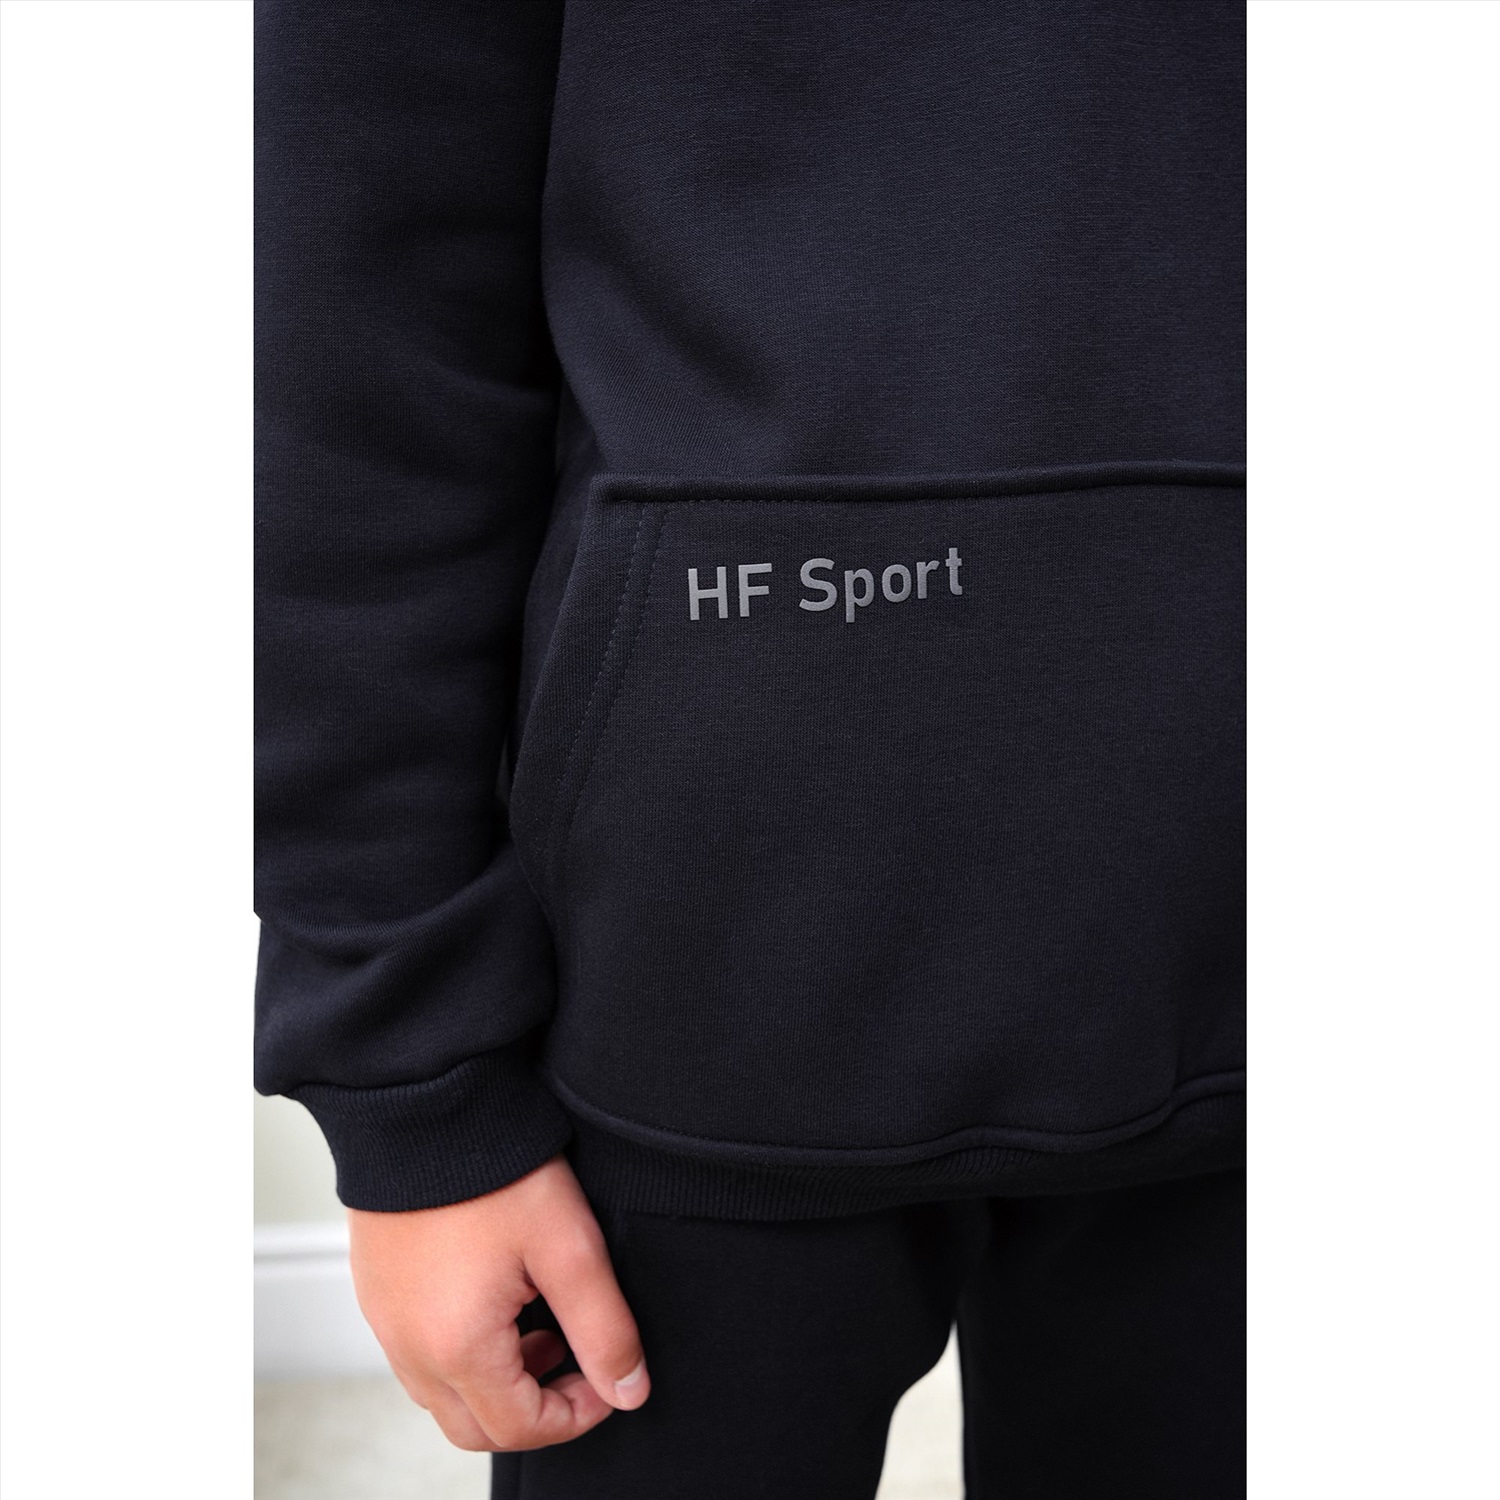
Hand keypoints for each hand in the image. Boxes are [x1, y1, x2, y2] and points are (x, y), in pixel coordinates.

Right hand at [348, 1154, 648, 1450]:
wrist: (424, 1104)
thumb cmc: (495, 1169)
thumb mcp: (569, 1247)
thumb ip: (604, 1328)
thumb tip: (628, 1391)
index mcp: (456, 1347)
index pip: (520, 1429)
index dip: (575, 1416)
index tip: (607, 1380)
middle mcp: (408, 1346)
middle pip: (475, 1426)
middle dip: (534, 1408)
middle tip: (575, 1358)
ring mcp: (384, 1319)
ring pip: (442, 1393)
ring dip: (497, 1381)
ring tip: (541, 1322)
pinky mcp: (376, 1290)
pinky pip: (417, 1352)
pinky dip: (461, 1351)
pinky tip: (496, 1296)